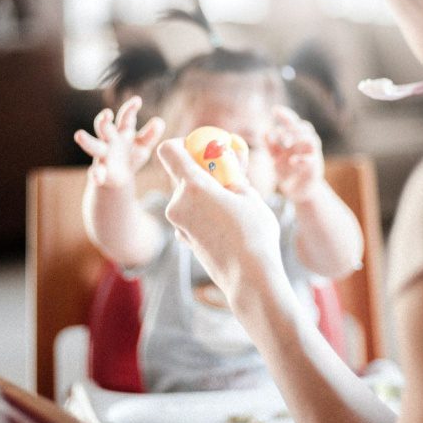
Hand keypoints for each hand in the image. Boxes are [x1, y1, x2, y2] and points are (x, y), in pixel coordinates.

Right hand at [74, 96, 165, 187]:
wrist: (120, 178)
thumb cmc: (131, 156)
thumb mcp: (143, 146)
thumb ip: (150, 135)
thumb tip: (159, 122)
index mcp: (122, 132)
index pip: (125, 117)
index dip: (130, 109)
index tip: (137, 101)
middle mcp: (110, 140)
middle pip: (104, 128)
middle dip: (104, 120)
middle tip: (106, 114)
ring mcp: (103, 155)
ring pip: (93, 146)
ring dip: (87, 140)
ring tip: (79, 135)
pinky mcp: (100, 171)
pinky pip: (96, 172)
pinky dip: (96, 174)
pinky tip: (98, 177)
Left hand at [157, 138, 283, 303]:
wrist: (250, 278)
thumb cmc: (254, 234)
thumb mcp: (249, 195)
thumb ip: (233, 174)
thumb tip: (228, 158)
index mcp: (193, 186)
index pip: (169, 150)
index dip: (182, 144)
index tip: (202, 149)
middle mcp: (177, 203)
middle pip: (179, 173)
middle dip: (200, 170)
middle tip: (226, 175)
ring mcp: (177, 223)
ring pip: (186, 195)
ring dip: (204, 192)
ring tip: (232, 202)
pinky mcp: (183, 238)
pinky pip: (189, 214)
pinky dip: (202, 211)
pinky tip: (226, 222)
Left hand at [267, 105, 324, 201]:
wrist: (298, 191)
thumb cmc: (287, 172)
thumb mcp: (275, 158)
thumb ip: (271, 146)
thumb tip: (264, 132)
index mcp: (296, 140)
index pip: (293, 122)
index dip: (286, 115)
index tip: (275, 110)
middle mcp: (306, 145)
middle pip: (305, 127)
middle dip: (292, 128)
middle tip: (278, 134)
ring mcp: (312, 155)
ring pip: (312, 139)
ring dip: (298, 138)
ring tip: (285, 143)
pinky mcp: (315, 168)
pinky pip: (312, 159)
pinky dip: (302, 158)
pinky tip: (291, 161)